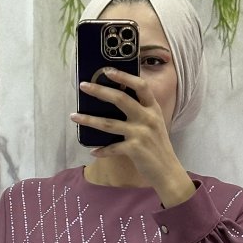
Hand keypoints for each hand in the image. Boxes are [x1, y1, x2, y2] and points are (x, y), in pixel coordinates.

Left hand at [72, 67, 183, 192]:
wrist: (168, 171)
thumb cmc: (158, 147)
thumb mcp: (155, 123)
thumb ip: (141, 111)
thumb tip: (116, 100)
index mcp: (153, 108)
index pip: (140, 85)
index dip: (123, 76)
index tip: (107, 71)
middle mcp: (147, 118)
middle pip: (120, 99)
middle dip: (99, 91)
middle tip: (83, 86)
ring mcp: (141, 133)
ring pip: (109, 123)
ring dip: (89, 119)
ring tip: (74, 116)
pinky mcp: (135, 149)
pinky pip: (112, 147)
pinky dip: (102, 150)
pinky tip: (93, 151)